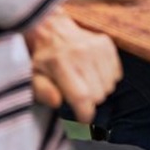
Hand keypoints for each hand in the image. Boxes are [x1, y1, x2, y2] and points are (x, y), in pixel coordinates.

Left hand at [24, 9, 121, 123]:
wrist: (52, 28)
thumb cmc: (42, 59)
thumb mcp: (33, 77)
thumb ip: (43, 92)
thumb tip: (57, 102)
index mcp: (60, 62)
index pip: (82, 97)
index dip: (85, 115)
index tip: (82, 120)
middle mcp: (81, 53)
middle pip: (98, 95)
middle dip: (89, 103)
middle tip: (79, 97)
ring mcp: (96, 47)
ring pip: (109, 86)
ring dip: (99, 91)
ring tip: (85, 84)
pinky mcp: (106, 44)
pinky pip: (116, 75)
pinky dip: (107, 79)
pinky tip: (94, 74)